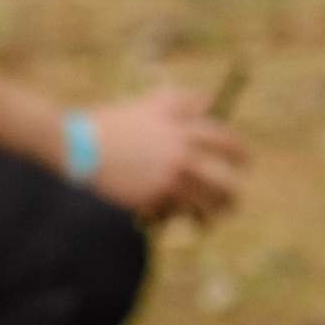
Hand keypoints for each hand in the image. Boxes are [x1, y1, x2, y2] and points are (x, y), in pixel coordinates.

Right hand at [87, 86, 248, 220]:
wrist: (78, 146)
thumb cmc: (110, 125)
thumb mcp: (146, 104)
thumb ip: (178, 101)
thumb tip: (208, 101)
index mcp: (181, 125)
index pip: (225, 140)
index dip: (240, 153)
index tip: (245, 163)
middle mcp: (180, 149)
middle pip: (224, 176)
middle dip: (233, 192)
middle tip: (235, 200)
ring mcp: (169, 175)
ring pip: (207, 201)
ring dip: (214, 212)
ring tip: (215, 218)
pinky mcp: (155, 196)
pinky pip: (181, 212)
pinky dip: (186, 219)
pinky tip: (188, 223)